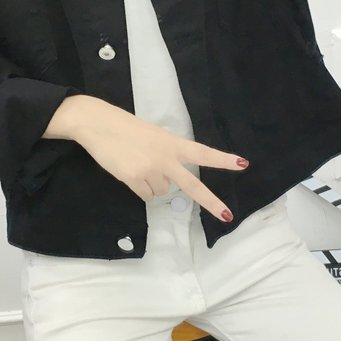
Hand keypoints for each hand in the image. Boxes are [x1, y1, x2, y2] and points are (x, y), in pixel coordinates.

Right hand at [59, 95, 247, 220]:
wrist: (98, 124)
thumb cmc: (125, 128)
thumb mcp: (153, 136)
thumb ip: (166, 154)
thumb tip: (167, 180)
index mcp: (172, 143)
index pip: (202, 152)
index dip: (222, 160)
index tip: (242, 165)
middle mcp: (166, 158)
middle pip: (192, 185)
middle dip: (211, 202)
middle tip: (227, 216)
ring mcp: (150, 170)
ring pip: (161, 192)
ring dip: (152, 183)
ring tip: (136, 164)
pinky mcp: (134, 180)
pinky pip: (145, 195)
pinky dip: (139, 188)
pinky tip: (129, 171)